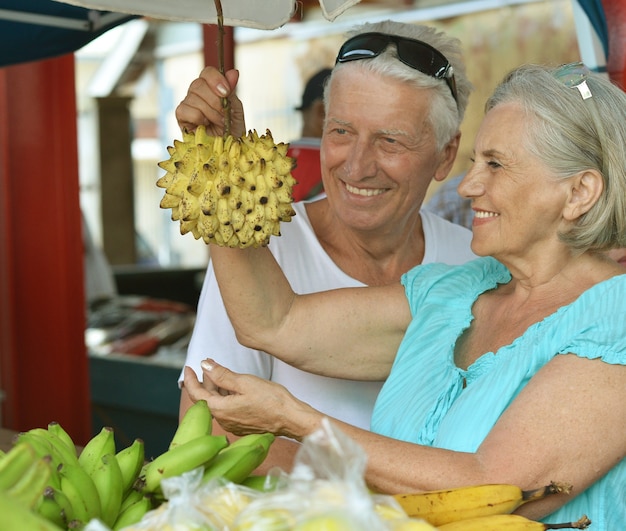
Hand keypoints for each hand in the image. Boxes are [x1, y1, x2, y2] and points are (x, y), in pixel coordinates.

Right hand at [175, 67, 245, 136]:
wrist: (228, 148)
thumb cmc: (231, 129)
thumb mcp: (235, 108)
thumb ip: (231, 90)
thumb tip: (234, 72)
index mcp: (210, 87)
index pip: (207, 72)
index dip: (216, 79)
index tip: (226, 92)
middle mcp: (197, 93)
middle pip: (198, 84)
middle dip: (215, 101)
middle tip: (224, 116)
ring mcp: (187, 104)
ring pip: (193, 98)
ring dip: (210, 113)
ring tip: (218, 124)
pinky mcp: (181, 117)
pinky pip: (185, 110)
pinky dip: (198, 119)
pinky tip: (205, 127)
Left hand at [183, 359, 320, 440]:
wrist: (291, 419)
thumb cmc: (271, 400)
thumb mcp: (244, 382)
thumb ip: (222, 375)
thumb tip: (204, 365)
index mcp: (221, 410)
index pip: (197, 395)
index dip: (190, 380)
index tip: (188, 367)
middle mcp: (224, 420)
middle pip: (207, 399)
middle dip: (205, 381)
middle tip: (207, 365)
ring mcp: (233, 424)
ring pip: (218, 404)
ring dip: (216, 388)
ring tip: (218, 373)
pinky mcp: (242, 425)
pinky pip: (227, 409)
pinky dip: (225, 396)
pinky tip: (231, 387)